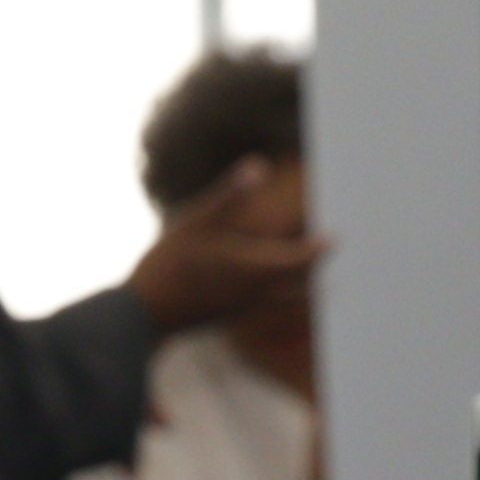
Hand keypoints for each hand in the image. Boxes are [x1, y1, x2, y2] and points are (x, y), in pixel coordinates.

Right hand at [124, 157, 328, 338]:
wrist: (143, 314)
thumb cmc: (170, 264)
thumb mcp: (196, 221)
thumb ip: (230, 195)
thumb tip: (259, 165)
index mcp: (254, 267)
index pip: (301, 258)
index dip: (320, 247)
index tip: (336, 236)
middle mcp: (256, 292)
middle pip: (301, 283)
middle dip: (316, 269)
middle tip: (329, 253)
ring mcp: (242, 307)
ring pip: (285, 298)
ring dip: (302, 284)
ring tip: (314, 272)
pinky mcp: (228, 314)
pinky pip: (265, 304)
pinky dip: (278, 292)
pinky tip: (268, 283)